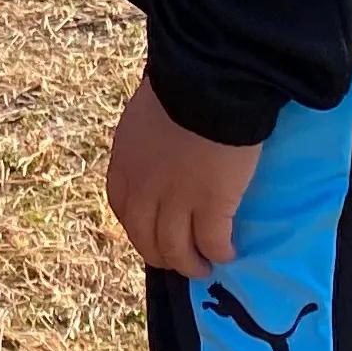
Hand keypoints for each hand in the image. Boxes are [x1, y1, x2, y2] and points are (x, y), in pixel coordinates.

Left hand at [105, 75, 260, 275]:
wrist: (208, 84)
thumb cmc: (181, 88)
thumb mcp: (146, 117)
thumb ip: (147, 143)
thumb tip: (160, 149)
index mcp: (125, 164)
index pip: (124, 209)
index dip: (139, 229)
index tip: (153, 235)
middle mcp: (144, 189)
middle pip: (146, 238)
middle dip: (162, 255)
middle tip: (179, 261)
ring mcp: (177, 200)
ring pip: (176, 249)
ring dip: (190, 264)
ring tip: (203, 267)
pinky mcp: (212, 205)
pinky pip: (212, 242)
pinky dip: (219, 252)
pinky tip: (227, 254)